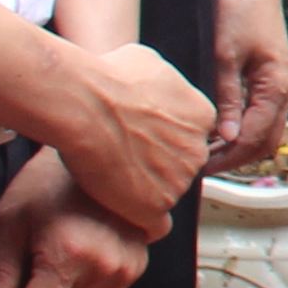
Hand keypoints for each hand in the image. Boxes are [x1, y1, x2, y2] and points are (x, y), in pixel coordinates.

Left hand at [0, 151, 150, 287]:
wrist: (98, 151)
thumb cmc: (47, 181)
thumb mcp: (10, 222)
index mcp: (72, 255)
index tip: (13, 280)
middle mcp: (107, 268)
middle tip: (32, 265)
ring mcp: (128, 269)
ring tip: (56, 255)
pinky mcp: (139, 267)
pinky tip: (77, 254)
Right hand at [52, 38, 216, 241]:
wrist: (86, 104)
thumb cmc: (109, 78)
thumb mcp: (150, 62)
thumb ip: (166, 81)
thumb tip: (159, 82)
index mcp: (202, 117)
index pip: (192, 136)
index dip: (166, 140)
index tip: (145, 141)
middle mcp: (197, 151)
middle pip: (182, 166)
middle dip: (159, 165)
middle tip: (125, 160)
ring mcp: (178, 181)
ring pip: (166, 193)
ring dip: (144, 190)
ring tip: (112, 178)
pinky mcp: (154, 206)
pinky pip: (154, 225)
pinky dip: (139, 221)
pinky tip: (123, 213)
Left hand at [203, 0, 287, 168]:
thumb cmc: (238, 10)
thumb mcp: (225, 55)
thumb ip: (228, 97)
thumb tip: (226, 137)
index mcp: (277, 85)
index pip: (255, 137)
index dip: (227, 157)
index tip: (196, 166)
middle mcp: (284, 89)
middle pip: (266, 141)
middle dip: (235, 158)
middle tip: (199, 166)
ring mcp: (279, 84)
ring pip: (264, 130)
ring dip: (238, 145)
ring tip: (204, 151)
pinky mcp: (269, 77)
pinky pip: (260, 115)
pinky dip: (241, 128)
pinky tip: (215, 129)